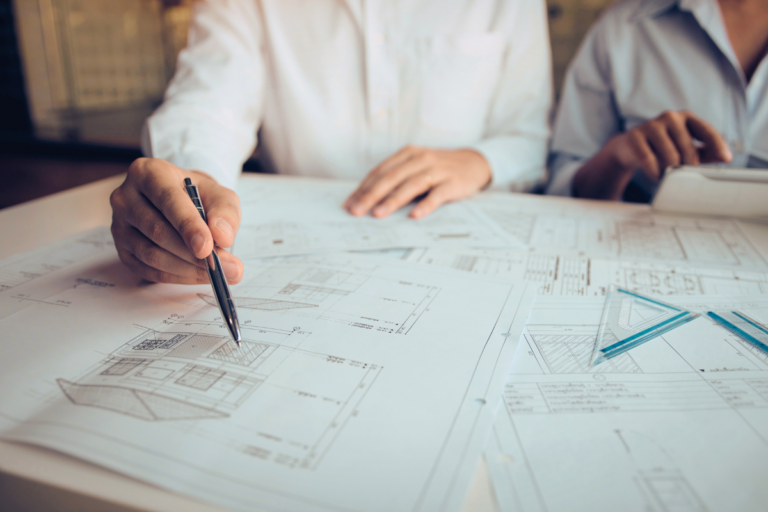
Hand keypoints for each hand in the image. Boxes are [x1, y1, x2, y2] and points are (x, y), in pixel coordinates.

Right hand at [110, 158, 243, 283]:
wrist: (182, 203)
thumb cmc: (199, 197)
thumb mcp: (219, 195)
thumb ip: (224, 212)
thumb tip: (222, 237)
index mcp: (148, 173)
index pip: (167, 200)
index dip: (188, 226)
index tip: (207, 248)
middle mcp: (126, 197)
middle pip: (158, 231)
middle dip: (193, 255)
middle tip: (224, 268)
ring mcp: (119, 225)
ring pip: (151, 254)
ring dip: (187, 269)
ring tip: (217, 274)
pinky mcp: (122, 250)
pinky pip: (148, 270)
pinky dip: (177, 277)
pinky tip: (197, 275)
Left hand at [343, 146, 491, 218]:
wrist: (474, 163)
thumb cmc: (439, 169)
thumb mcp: (416, 167)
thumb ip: (396, 178)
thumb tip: (368, 199)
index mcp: (408, 154)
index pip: (380, 171)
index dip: (363, 188)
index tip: (349, 203)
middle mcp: (421, 159)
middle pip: (391, 178)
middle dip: (371, 195)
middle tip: (357, 211)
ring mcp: (438, 170)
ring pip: (411, 185)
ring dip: (393, 201)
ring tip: (378, 214)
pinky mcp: (453, 182)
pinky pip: (437, 195)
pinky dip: (425, 205)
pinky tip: (414, 216)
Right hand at [573, 110, 732, 199]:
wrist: (628, 147)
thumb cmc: (661, 147)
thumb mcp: (684, 148)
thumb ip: (705, 151)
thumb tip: (724, 157)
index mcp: (686, 117)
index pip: (706, 130)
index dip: (718, 144)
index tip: (727, 158)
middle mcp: (670, 117)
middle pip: (688, 148)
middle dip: (686, 166)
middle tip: (681, 174)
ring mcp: (652, 125)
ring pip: (670, 156)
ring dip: (669, 171)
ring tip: (665, 174)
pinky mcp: (635, 136)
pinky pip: (650, 160)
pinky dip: (654, 172)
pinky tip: (655, 174)